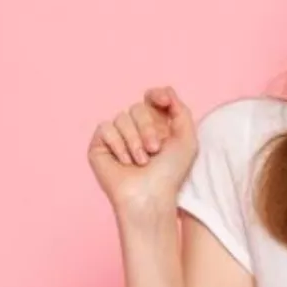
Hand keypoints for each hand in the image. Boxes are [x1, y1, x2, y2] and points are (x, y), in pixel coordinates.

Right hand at [88, 86, 197, 211]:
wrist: (150, 196)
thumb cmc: (170, 173)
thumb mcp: (187, 140)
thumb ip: (181, 111)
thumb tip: (166, 91)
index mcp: (157, 125)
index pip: (152, 98)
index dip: (157, 95)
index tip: (164, 101)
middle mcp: (136, 129)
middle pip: (138, 107)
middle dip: (148, 128)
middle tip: (155, 150)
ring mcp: (117, 137)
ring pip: (122, 118)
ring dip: (135, 141)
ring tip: (141, 161)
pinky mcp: (100, 146)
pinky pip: (106, 128)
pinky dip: (118, 145)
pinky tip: (125, 162)